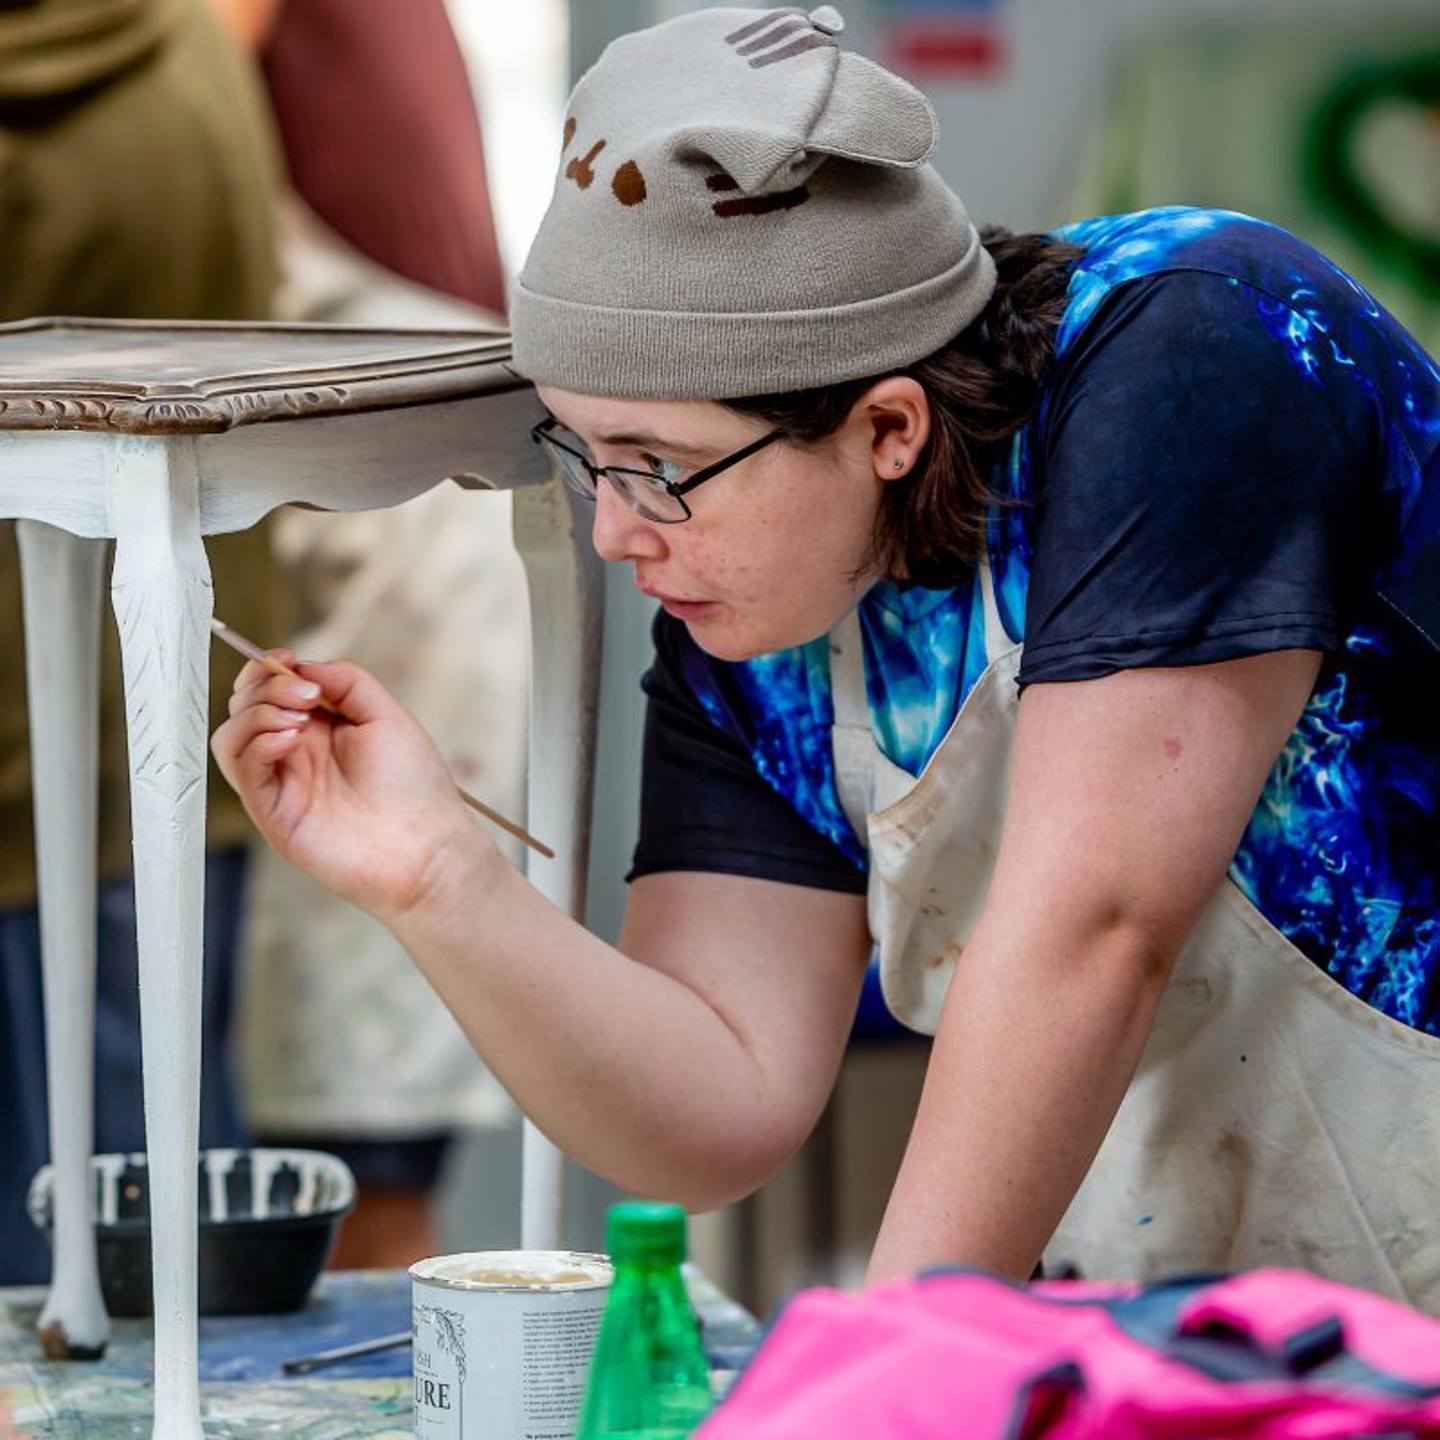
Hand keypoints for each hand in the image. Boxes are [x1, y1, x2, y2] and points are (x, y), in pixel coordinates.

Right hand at [211, 652, 483, 922]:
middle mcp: (294, 756)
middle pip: (243, 709)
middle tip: (305, 694)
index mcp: (319, 731)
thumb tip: (303, 665)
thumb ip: (346, 681)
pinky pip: (245, 772)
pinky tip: (292, 739)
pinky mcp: (274, 815)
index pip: (267, 692)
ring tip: (299, 717)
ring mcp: (282, 785)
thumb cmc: (415, 788)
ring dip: (256, 715)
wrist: (426, 847)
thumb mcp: (386, 715)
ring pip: (231, 739)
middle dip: (263, 687)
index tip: (285, 657)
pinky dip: (259, 745)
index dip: (267, 670)